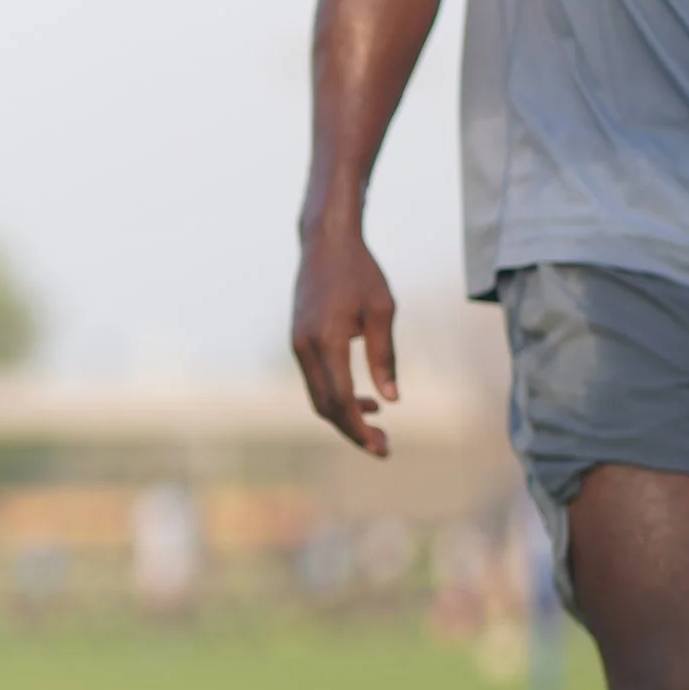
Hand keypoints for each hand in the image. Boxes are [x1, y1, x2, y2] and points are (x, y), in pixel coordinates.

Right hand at [291, 217, 398, 456]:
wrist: (325, 242)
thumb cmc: (360, 272)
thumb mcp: (382, 311)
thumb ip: (384, 357)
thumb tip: (391, 401)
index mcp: (326, 340)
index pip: (340, 400)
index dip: (360, 429)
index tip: (383, 447)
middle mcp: (305, 347)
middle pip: (324, 406)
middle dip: (352, 430)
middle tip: (383, 446)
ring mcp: (297, 345)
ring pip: (317, 396)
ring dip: (344, 414)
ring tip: (377, 421)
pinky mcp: (299, 341)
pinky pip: (314, 381)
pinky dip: (335, 396)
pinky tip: (361, 397)